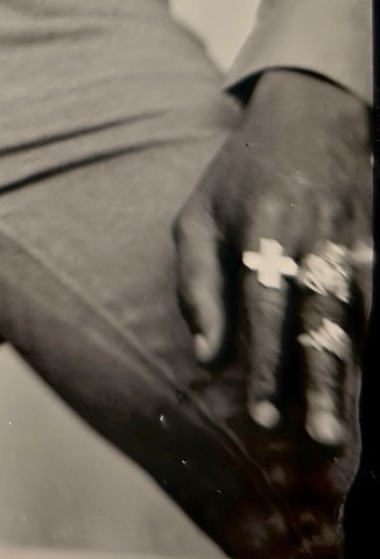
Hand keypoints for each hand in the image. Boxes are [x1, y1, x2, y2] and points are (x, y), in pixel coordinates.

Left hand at [174, 68, 370, 446]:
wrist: (310, 118)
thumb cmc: (241, 175)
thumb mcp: (199, 215)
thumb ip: (197, 285)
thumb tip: (205, 357)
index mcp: (264, 230)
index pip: (264, 309)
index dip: (265, 364)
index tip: (261, 417)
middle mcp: (313, 241)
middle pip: (318, 322)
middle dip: (319, 383)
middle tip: (320, 439)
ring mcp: (352, 245)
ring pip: (354, 322)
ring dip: (348, 378)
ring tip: (341, 430)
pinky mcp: (375, 249)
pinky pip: (376, 307)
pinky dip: (371, 347)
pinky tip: (363, 388)